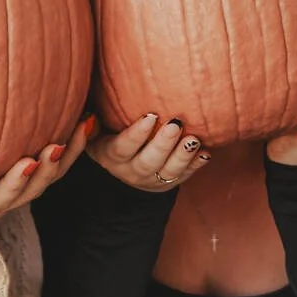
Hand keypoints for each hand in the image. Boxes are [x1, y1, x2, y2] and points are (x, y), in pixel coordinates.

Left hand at [0, 116, 95, 223]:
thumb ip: (11, 114)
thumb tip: (35, 63)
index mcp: (18, 180)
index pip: (54, 165)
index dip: (75, 148)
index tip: (88, 121)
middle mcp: (3, 195)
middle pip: (36, 186)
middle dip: (50, 167)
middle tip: (58, 145)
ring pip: (1, 199)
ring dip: (16, 182)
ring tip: (27, 164)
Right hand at [89, 112, 209, 193]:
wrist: (122, 164)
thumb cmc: (107, 133)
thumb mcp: (94, 130)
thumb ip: (92, 123)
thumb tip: (89, 114)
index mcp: (110, 156)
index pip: (123, 148)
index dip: (136, 134)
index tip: (151, 116)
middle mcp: (131, 171)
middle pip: (148, 162)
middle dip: (163, 144)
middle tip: (176, 124)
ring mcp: (151, 179)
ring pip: (168, 172)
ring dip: (183, 156)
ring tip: (194, 139)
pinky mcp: (168, 182)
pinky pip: (184, 176)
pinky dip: (196, 165)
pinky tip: (206, 153)